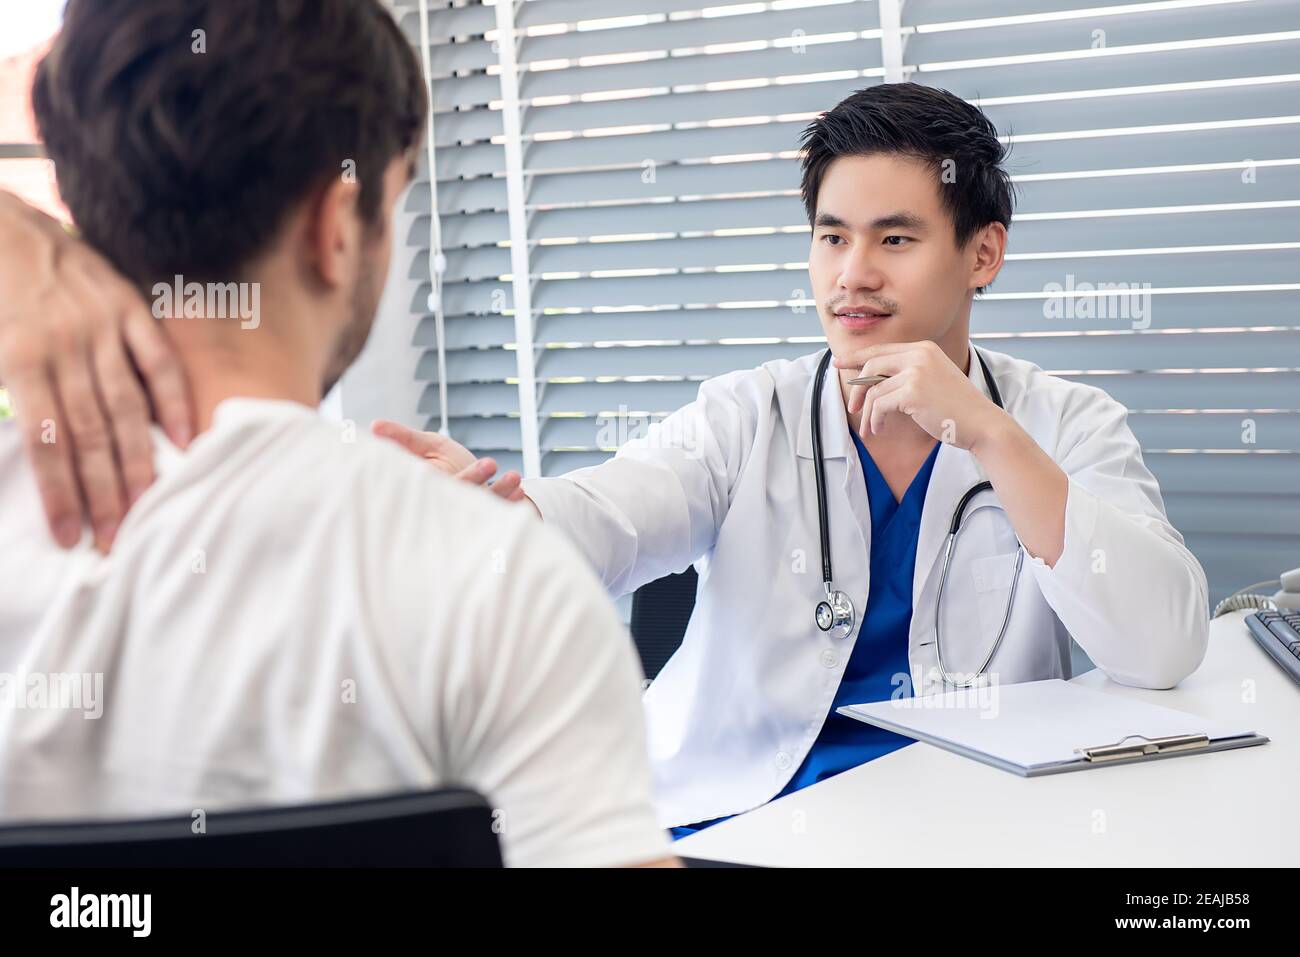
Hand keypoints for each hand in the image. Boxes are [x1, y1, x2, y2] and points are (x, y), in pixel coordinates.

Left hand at [0, 191, 192, 551]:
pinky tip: (185, 440)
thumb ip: (1, 393)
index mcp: (18, 356)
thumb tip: (23, 445)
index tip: (71, 536)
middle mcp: (65, 345)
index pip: (46, 439)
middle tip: (116, 540)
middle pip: (91, 433)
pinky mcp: (130, 307)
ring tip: (146, 508)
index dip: (59, 492)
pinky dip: (174, 400)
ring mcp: (103, 326)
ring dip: (138, 461)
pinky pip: (158, 361)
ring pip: (126, 406)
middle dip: (104, 492)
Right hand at [371, 419, 526, 502]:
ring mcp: (468, 512)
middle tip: (489, 463)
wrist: (475, 474)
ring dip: (499, 493)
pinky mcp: (489, 515)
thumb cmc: (443, 460)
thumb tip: (373, 427)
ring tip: (515, 478)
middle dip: (473, 481)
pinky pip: (498, 509)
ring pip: (482, 505)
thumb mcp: (425, 446)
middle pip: (458, 496)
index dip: (448, 476)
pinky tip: (520, 489)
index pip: (430, 487)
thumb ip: (402, 438)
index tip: (464, 464)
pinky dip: (509, 500)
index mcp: (426, 490)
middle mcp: (446, 506)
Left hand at [833, 340, 1008, 448]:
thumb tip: (871, 380)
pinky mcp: (912, 391)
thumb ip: (907, 374)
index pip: (882, 349)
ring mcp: (916, 371)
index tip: (839, 363)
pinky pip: (879, 404)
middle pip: (872, 364)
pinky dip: (874, 419)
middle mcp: (919, 354)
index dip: (857, 356)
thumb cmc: (956, 408)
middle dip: (857, 387)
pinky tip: (878, 429)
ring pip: (874, 389)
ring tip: (870, 428)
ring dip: (867, 412)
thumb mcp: (932, 381)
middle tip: (852, 407)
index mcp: (924, 348)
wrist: (982, 424)